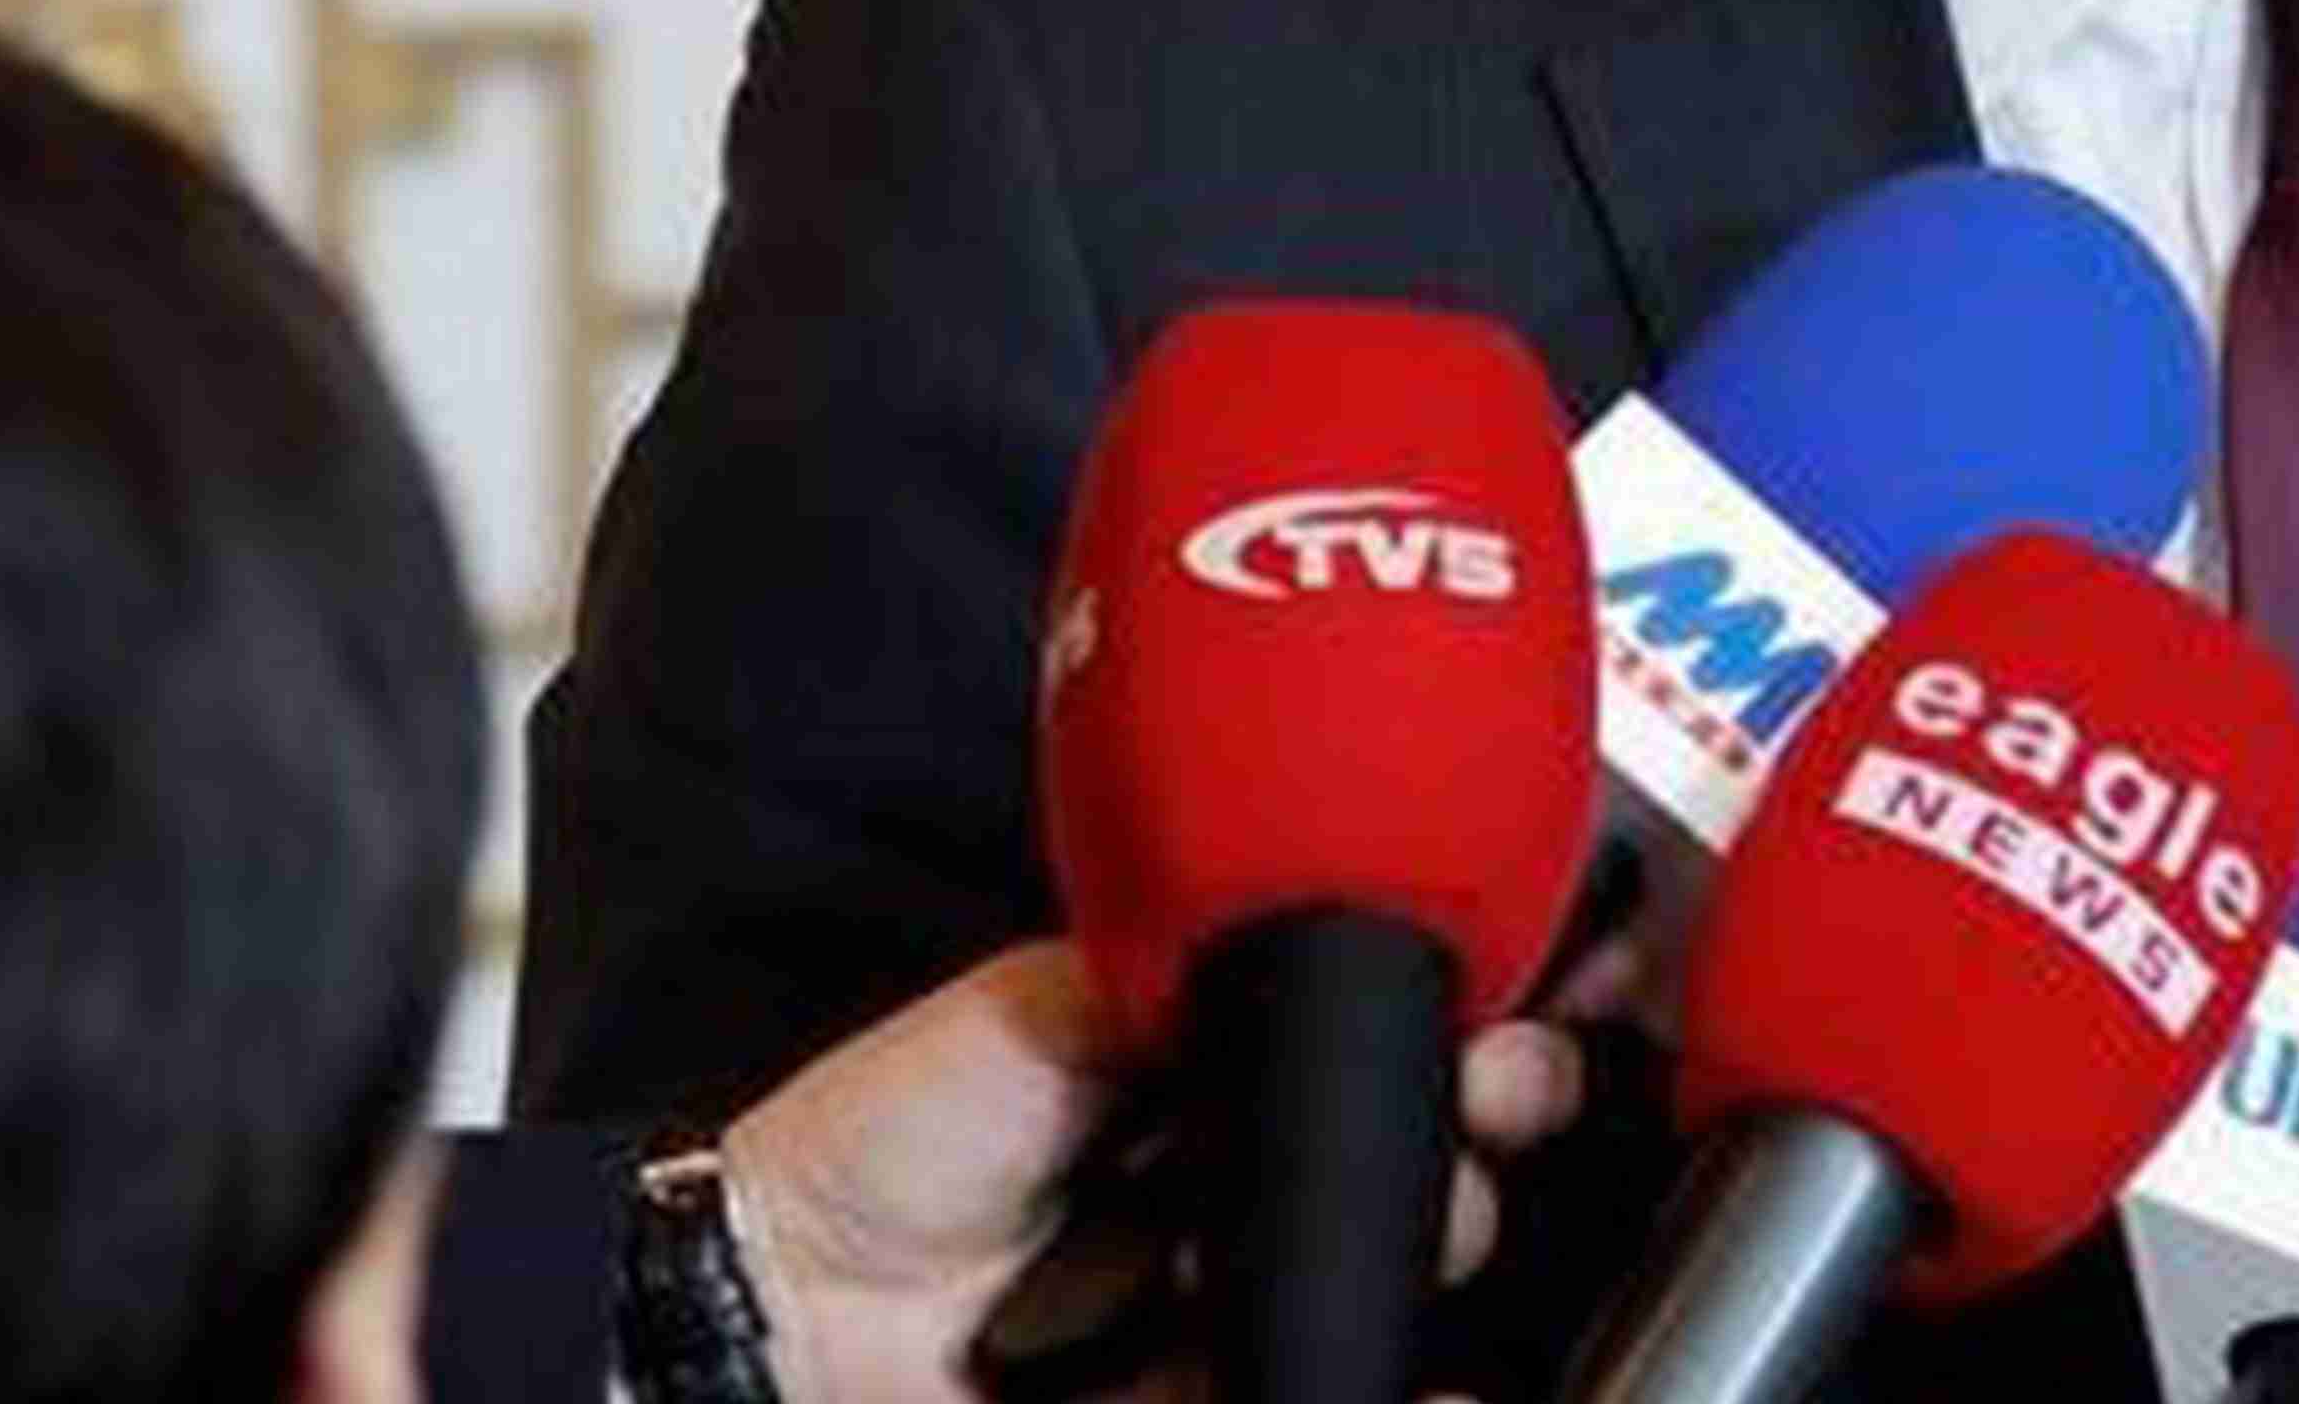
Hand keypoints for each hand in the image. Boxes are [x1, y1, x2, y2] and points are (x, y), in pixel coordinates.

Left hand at [711, 940, 1588, 1403]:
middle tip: (1488, 1106)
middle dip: (1487, 1122)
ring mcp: (1233, 1301)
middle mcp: (1247, 1180)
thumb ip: (1198, 971)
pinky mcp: (1211, 1389)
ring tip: (1440, 1228)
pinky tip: (1440, 1369)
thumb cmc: (899, 1137)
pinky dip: (1392, 1371)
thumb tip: (1345, 939)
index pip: (1386, 1039)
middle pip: (1423, 1154)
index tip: (1503, 1025)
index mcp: (1220, 1068)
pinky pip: (1327, 1373)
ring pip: (1396, 1273)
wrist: (795, 1305)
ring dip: (1447, 1241)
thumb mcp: (1053, 1008)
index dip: (1466, 1031)